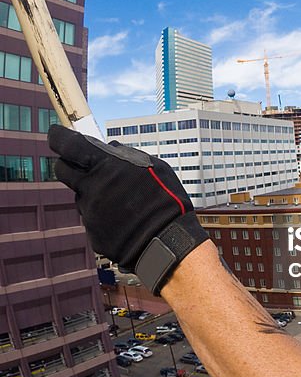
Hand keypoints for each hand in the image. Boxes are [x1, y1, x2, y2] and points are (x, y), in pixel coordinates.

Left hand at [48, 125, 207, 290]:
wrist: (167, 241)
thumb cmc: (166, 199)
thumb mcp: (154, 166)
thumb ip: (127, 154)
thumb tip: (110, 147)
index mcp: (106, 166)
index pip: (69, 145)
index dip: (59, 137)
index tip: (56, 134)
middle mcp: (91, 187)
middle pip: (63, 169)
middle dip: (69, 164)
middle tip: (84, 166)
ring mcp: (89, 211)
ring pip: (81, 195)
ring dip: (93, 193)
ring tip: (122, 201)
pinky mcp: (92, 232)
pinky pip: (92, 218)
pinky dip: (104, 216)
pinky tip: (124, 219)